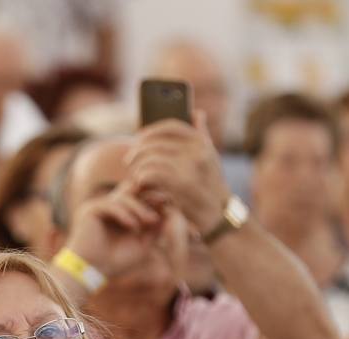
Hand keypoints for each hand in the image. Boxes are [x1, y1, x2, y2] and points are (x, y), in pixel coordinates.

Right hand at [64, 181, 165, 281]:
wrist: (92, 273)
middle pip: (132, 191)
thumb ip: (154, 230)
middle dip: (150, 196)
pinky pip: (110, 205)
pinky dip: (124, 214)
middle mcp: (111, 207)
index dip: (155, 199)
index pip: (140, 198)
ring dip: (140, 208)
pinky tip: (133, 226)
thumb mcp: (142, 245)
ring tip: (151, 221)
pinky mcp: (91, 210)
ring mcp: (100, 207)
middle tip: (165, 201)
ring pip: (123, 197)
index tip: (171, 204)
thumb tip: (171, 212)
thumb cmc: (116, 262)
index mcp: (122, 214)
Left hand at [126, 113, 228, 232]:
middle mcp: (197, 151)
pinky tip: (140, 185)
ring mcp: (190, 166)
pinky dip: (141, 178)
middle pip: (156, 142)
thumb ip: (202, 135)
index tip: (139, 138)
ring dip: (138, 167)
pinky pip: (151, 173)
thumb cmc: (210, 187)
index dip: (150, 131)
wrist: (219, 216)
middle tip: (129, 161)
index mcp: (201, 142)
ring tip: (135, 175)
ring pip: (151, 158)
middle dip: (138, 151)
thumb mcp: (211, 158)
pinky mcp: (181, 184)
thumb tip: (195, 112)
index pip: (170, 126)